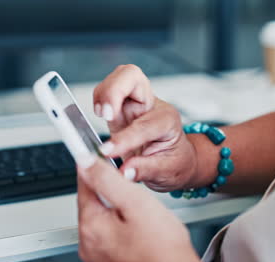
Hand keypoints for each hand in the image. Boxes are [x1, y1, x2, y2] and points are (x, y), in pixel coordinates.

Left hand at [77, 157, 199, 261]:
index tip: (97, 152)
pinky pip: (109, 233)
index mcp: (91, 226)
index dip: (93, 165)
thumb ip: (108, 180)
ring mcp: (97, 254)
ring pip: (102, 216)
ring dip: (117, 208)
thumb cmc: (164, 249)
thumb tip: (86, 162)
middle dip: (110, 190)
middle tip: (134, 194)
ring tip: (141, 214)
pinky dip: (121, 225)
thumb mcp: (136, 203)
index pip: (84, 183)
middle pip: (93, 201)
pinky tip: (139, 228)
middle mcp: (89, 243)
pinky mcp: (108, 260)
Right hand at [93, 64, 198, 190]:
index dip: (124, 138)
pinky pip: (106, 93)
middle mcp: (150, 106)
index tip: (107, 151)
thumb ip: (146, 171)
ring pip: (117, 78)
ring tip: (100, 114)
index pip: (143, 124)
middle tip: (105, 114)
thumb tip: (124, 172)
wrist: (176, 159)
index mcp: (167, 120)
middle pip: (132, 76)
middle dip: (114, 90)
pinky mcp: (120, 108)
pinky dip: (99, 99)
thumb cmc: (175, 162)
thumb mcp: (168, 172)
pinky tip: (99, 114)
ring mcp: (134, 104)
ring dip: (104, 94)